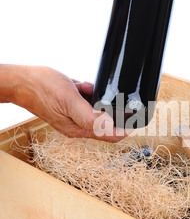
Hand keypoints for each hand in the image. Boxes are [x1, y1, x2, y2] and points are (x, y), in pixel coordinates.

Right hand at [12, 66, 128, 142]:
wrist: (22, 82)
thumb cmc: (42, 89)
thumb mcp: (69, 100)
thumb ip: (90, 116)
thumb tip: (110, 126)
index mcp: (79, 128)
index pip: (111, 135)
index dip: (127, 129)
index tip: (138, 120)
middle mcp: (78, 126)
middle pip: (107, 126)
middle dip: (115, 113)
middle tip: (119, 99)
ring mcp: (74, 118)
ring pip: (98, 114)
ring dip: (101, 101)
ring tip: (90, 89)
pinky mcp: (70, 109)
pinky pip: (87, 104)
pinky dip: (90, 94)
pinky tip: (83, 85)